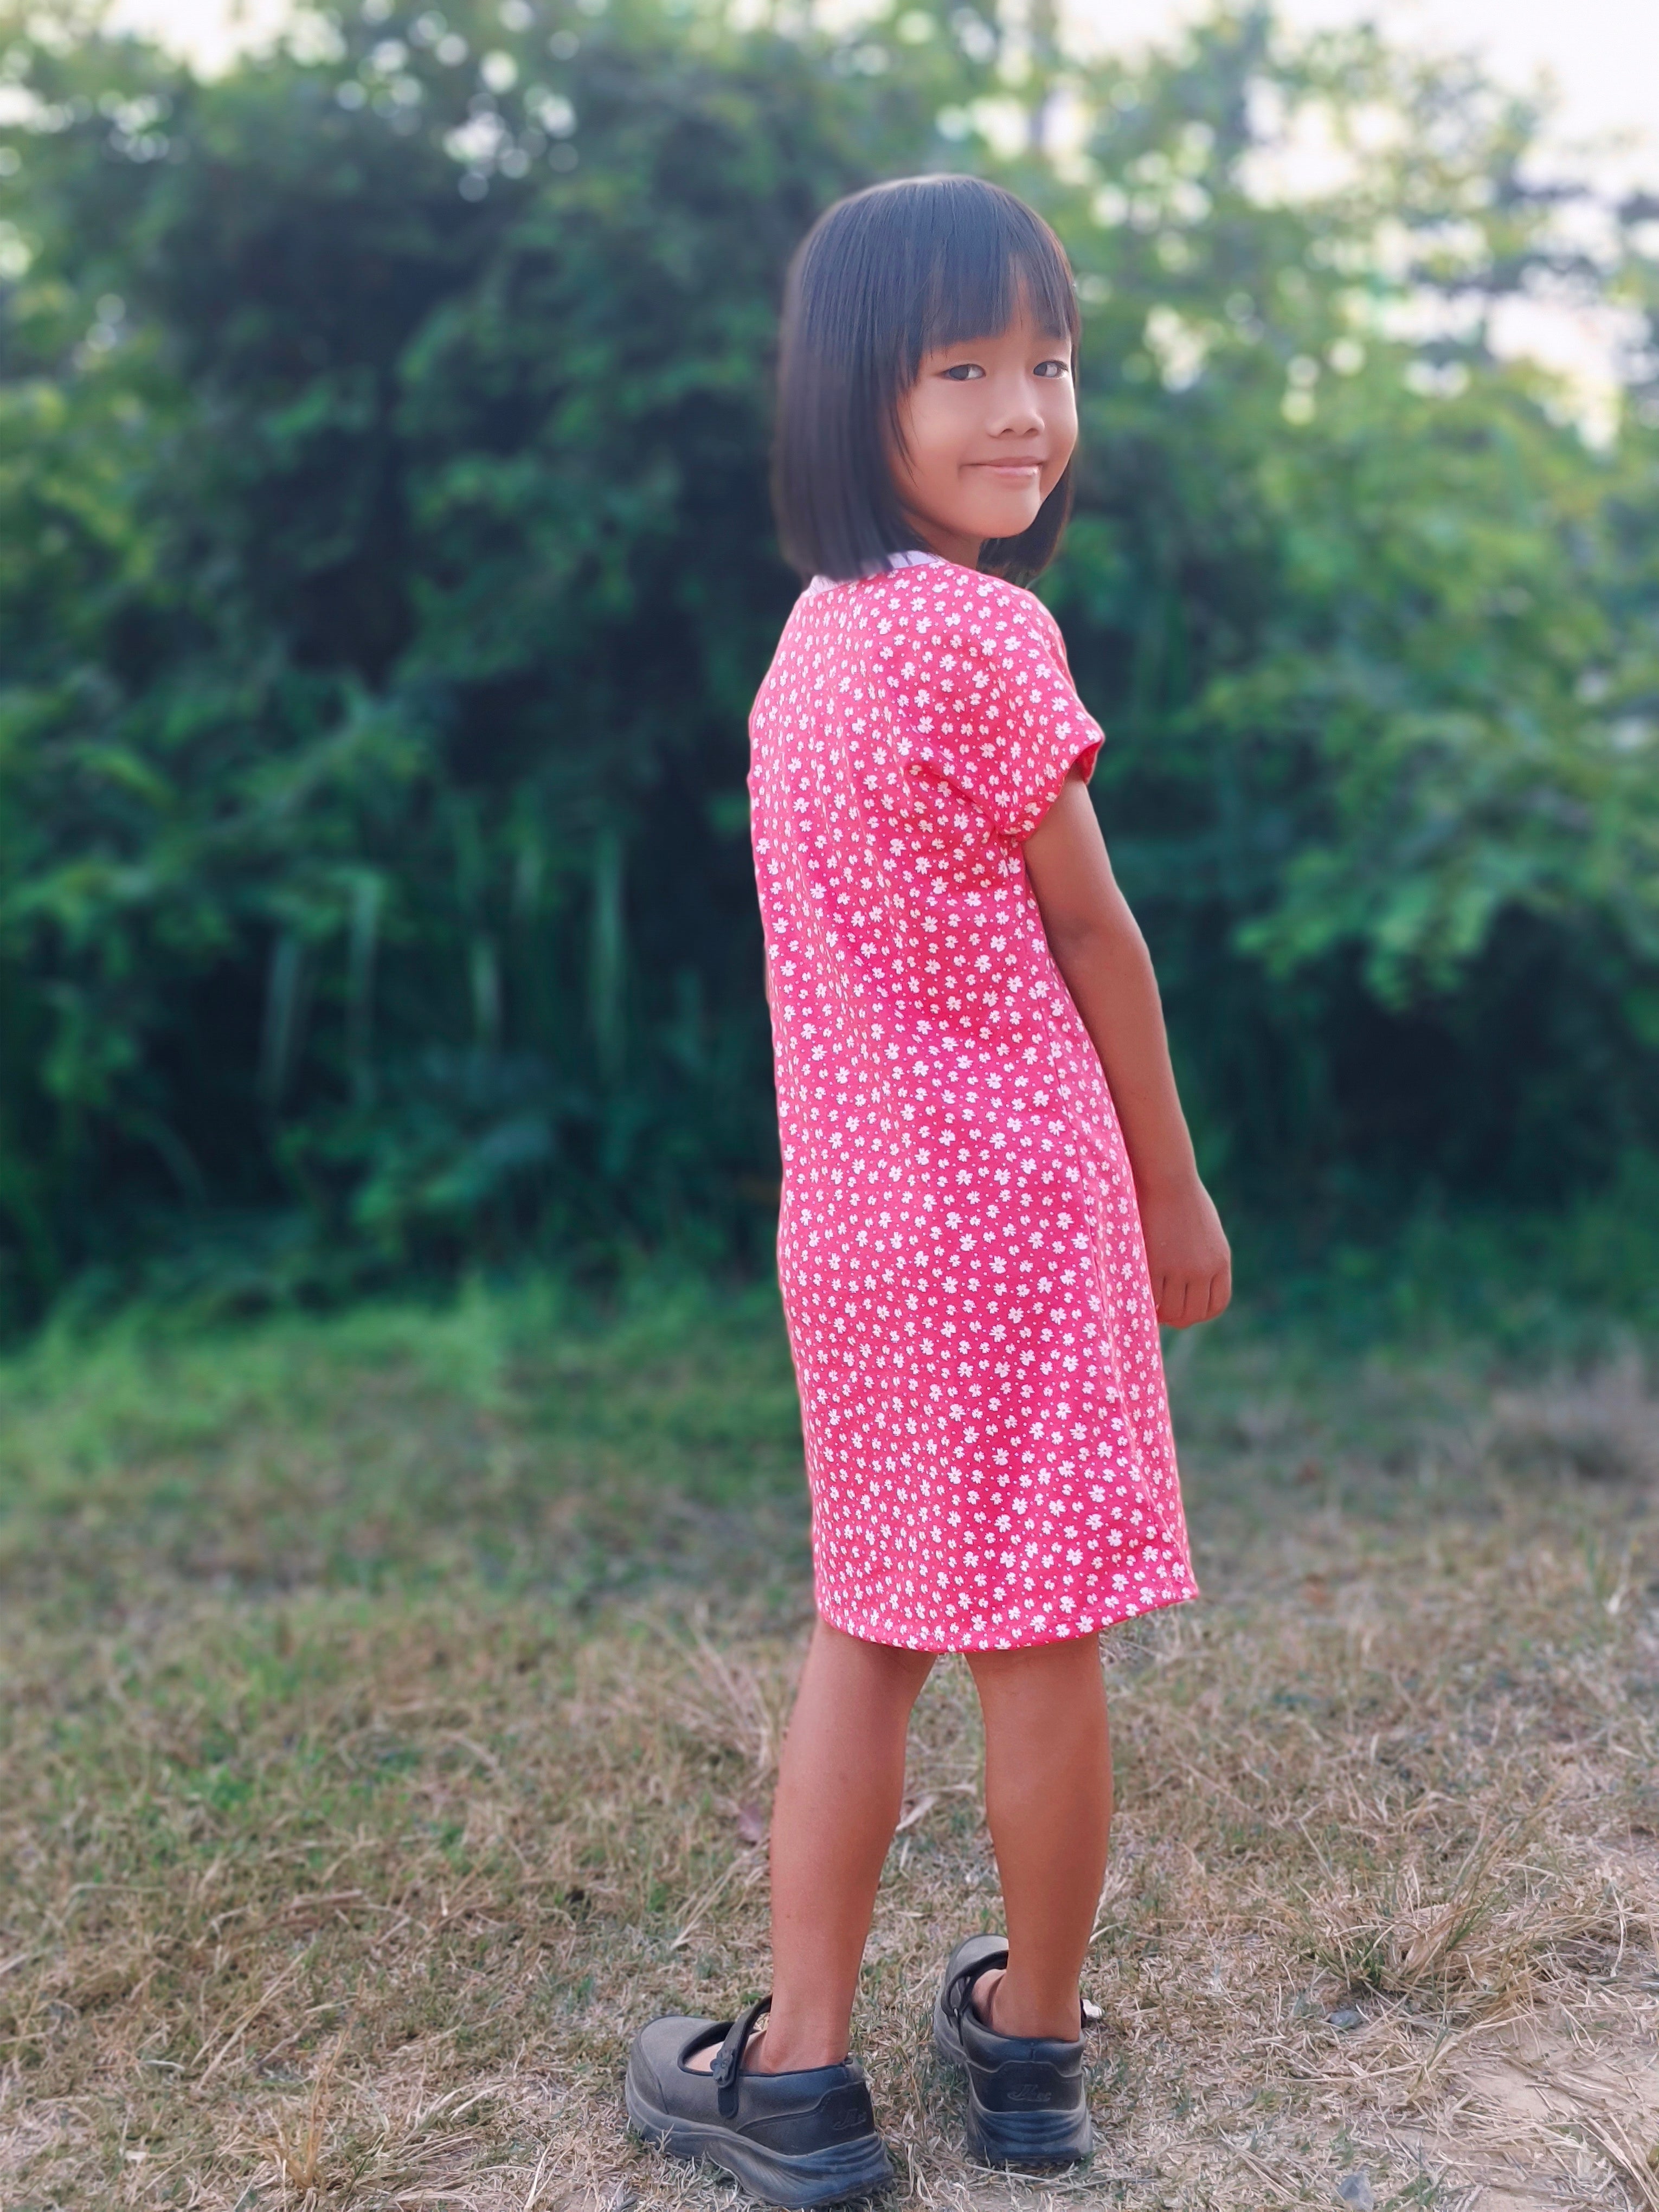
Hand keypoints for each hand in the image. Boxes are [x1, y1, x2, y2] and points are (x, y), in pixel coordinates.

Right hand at [1137, 1175, 1231, 1328]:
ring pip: (1171, 1311)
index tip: (1184, 1309)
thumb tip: (1192, 1284)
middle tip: (1160, 1311)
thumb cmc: (1182, 1198)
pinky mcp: (1156, 1265)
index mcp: (1220, 1261)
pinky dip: (1143, 1301)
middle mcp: (1204, 1270)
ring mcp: (1180, 1269)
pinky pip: (1151, 1298)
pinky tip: (1136, 1293)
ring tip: (1146, 1303)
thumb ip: (1204, 1258)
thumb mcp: (1206, 1231)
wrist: (1167, 1177)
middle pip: (1192, 1313)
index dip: (1198, 1313)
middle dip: (1176, 1317)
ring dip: (1158, 1313)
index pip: (1216, 1305)